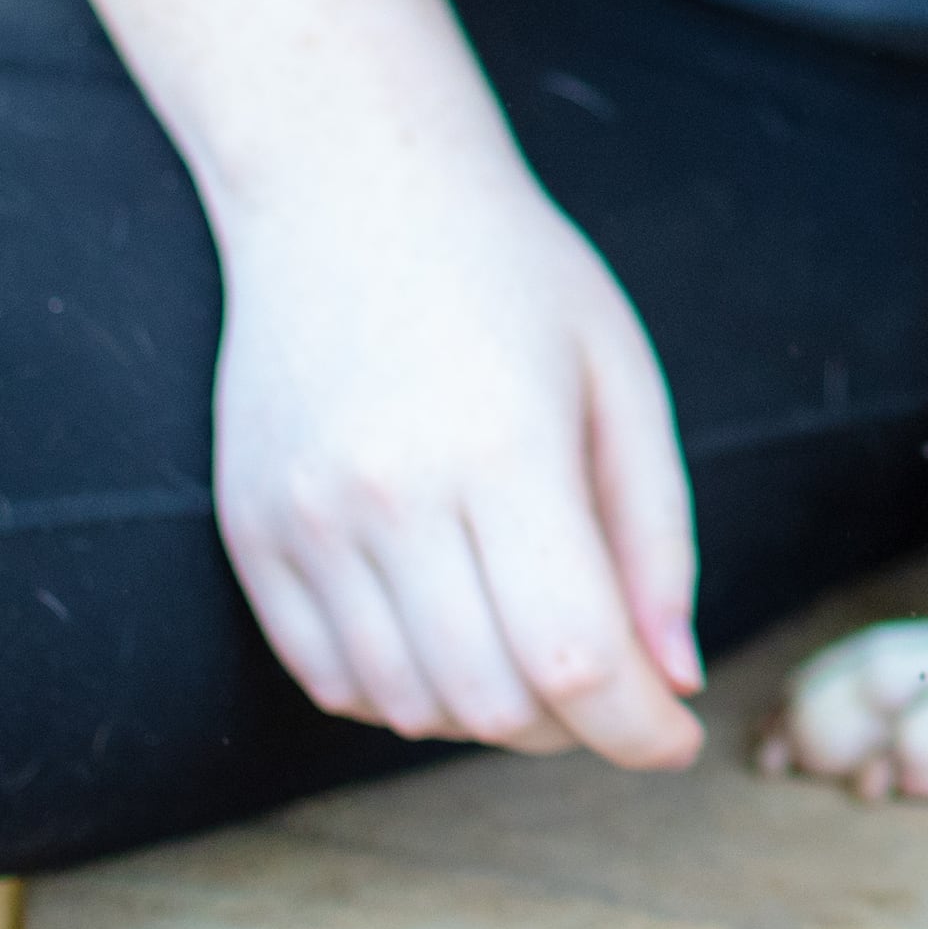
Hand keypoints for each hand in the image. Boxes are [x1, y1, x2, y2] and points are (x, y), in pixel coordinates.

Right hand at [211, 159, 705, 768]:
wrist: (346, 189)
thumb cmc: (511, 273)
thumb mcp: (622, 378)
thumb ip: (655, 535)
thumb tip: (673, 680)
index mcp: (501, 447)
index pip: (572, 659)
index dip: (636, 729)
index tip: (677, 738)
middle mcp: (388, 495)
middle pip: (491, 703)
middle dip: (576, 725)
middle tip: (615, 682)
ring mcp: (304, 521)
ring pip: (409, 705)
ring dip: (491, 712)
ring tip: (536, 643)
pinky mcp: (250, 534)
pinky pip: (330, 680)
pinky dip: (405, 692)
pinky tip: (452, 630)